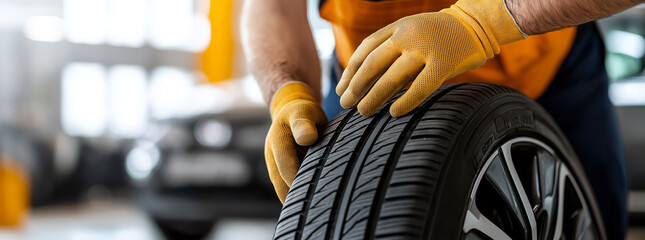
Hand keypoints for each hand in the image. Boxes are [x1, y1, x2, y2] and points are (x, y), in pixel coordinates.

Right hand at [265, 82, 326, 202]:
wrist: (292, 111)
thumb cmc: (303, 112)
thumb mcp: (304, 112)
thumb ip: (304, 124)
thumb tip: (307, 138)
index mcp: (277, 138)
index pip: (285, 164)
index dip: (296, 179)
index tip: (311, 191)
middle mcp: (271, 152)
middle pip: (279, 181)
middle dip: (293, 195)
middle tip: (313, 208)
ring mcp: (273, 162)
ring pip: (280, 186)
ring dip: (293, 197)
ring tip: (311, 209)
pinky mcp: (278, 169)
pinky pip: (284, 185)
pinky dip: (294, 194)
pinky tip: (308, 203)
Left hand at [336, 0, 525, 116]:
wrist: (476, 24)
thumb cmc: (439, 35)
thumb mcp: (410, 32)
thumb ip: (390, 49)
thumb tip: (363, 80)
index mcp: (397, 27)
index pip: (365, 50)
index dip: (350, 71)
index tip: (341, 88)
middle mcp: (407, 36)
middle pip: (372, 64)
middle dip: (355, 86)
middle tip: (345, 104)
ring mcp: (425, 49)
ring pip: (392, 77)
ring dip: (374, 96)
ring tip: (363, 112)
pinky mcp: (444, 64)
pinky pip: (420, 87)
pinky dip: (405, 102)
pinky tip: (394, 113)